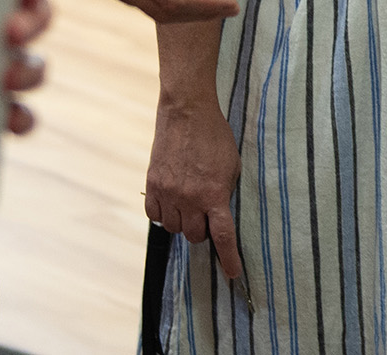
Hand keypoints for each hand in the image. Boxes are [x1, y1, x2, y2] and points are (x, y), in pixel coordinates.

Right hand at [147, 90, 242, 281]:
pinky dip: (163, 214)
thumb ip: (225, 192)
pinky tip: (171, 202)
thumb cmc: (216, 136)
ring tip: (189, 203)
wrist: (187, 112)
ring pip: (173, 228)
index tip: (233, 274)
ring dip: (183, 222)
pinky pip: (154, 215)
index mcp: (214, 194)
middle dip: (202, 231)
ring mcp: (169, 193)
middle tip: (206, 215)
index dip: (228, 258)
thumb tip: (219, 213)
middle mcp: (190, 198)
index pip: (222, 236)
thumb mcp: (232, 165)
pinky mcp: (153, 184)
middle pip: (194, 236)